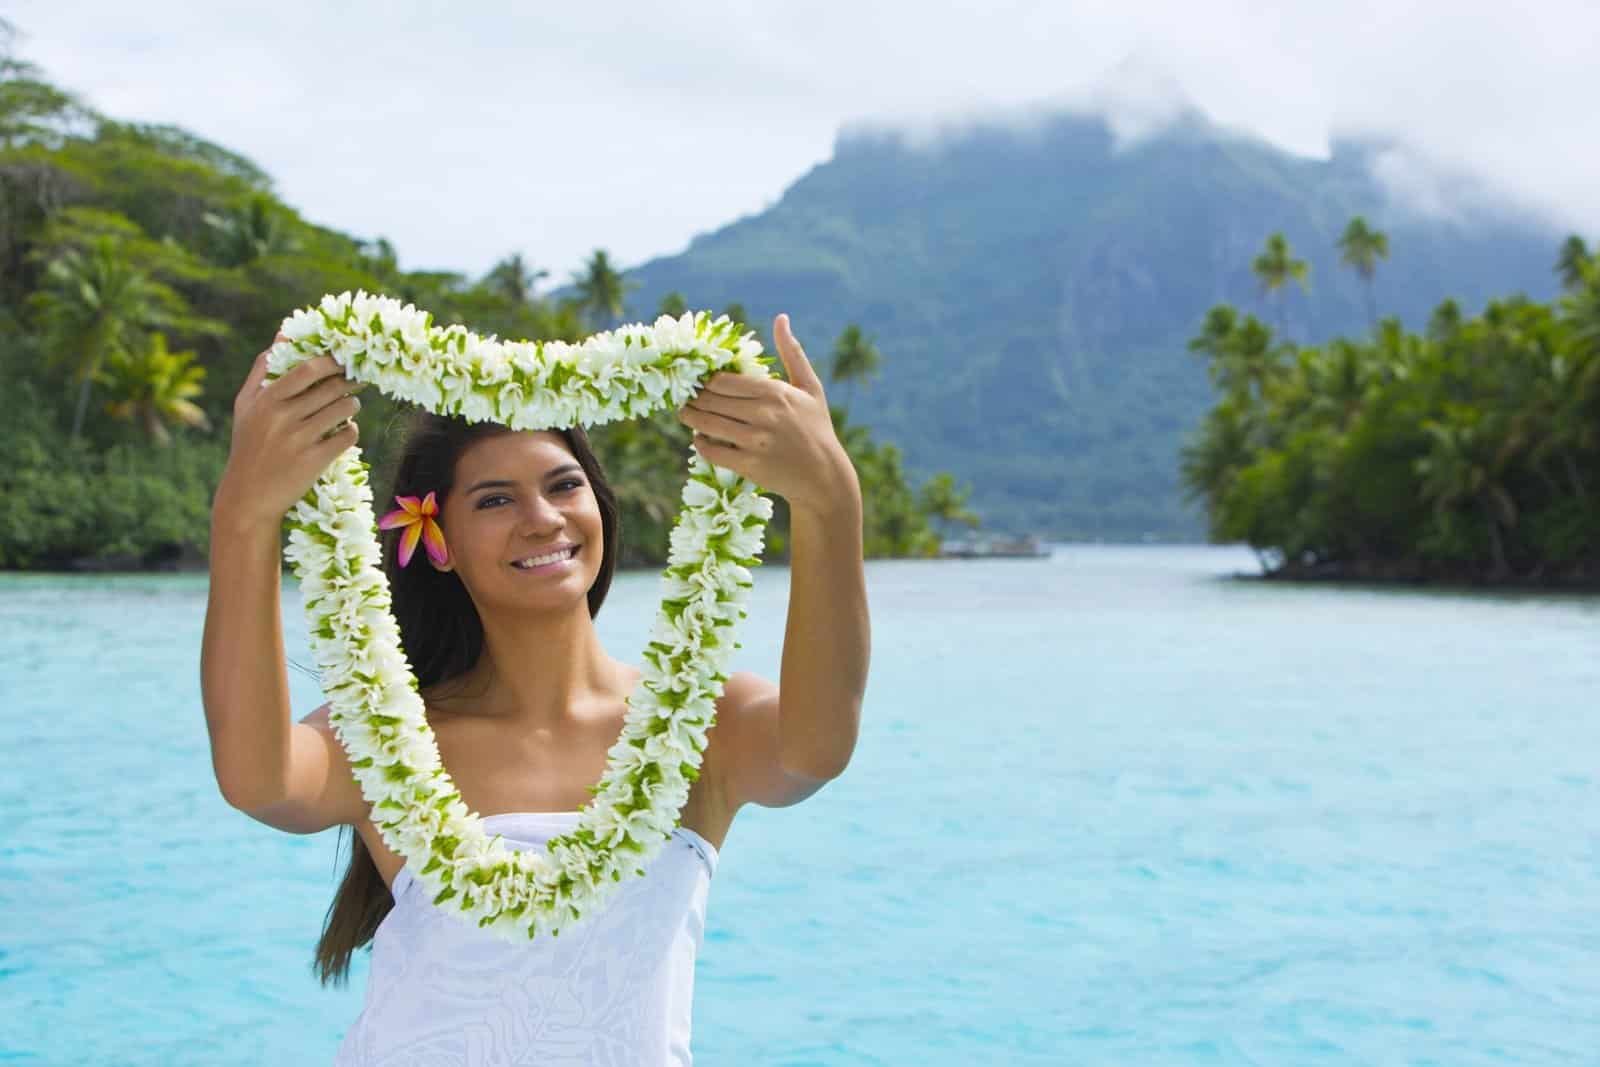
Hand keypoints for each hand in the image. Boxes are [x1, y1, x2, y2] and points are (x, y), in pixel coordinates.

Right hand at [212, 337, 367, 529]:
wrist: (248, 496)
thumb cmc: (248, 444)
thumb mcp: (245, 405)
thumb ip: (263, 368)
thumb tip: (284, 334)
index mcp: (266, 399)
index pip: (309, 368)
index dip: (332, 362)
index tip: (342, 361)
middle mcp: (282, 417)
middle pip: (332, 387)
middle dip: (349, 382)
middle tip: (355, 381)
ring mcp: (299, 440)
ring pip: (344, 409)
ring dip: (353, 405)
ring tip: (349, 406)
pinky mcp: (315, 461)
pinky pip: (348, 435)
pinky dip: (351, 431)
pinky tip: (344, 430)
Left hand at [677, 314, 859, 513]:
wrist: (824, 476)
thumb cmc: (817, 428)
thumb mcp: (810, 388)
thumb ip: (792, 352)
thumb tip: (781, 318)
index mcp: (775, 392)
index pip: (723, 380)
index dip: (705, 380)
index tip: (697, 381)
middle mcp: (763, 414)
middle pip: (710, 400)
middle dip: (693, 397)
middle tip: (684, 396)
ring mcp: (755, 440)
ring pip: (706, 423)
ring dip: (689, 418)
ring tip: (685, 413)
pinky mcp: (748, 465)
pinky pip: (711, 450)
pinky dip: (700, 443)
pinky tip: (699, 438)